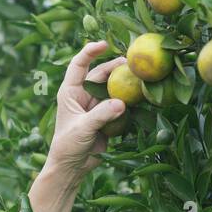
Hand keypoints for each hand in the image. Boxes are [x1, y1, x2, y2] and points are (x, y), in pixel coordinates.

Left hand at [46, 39, 128, 179]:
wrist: (72, 167)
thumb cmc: (68, 146)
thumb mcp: (82, 129)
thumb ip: (101, 115)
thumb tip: (122, 103)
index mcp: (70, 92)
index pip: (78, 64)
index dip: (90, 51)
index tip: (105, 44)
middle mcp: (83, 95)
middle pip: (101, 73)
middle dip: (116, 66)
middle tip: (134, 62)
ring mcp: (96, 105)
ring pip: (113, 88)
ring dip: (126, 82)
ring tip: (142, 76)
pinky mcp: (107, 117)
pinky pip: (120, 104)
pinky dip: (131, 100)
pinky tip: (143, 95)